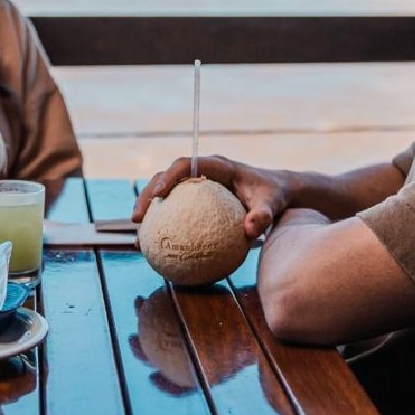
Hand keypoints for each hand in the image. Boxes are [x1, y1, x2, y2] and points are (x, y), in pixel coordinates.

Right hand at [133, 155, 289, 238]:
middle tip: (137, 218)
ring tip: (139, 236)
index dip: (169, 176)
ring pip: (164, 192)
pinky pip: (175, 210)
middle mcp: (203, 172)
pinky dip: (164, 225)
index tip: (159, 194)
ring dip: (148, 210)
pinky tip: (157, 249)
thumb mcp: (272, 204)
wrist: (277, 193)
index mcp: (217, 166)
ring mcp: (197, 185)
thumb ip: (263, 215)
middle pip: (166, 176)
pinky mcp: (196, 200)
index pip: (186, 165)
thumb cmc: (273, 196)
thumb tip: (250, 230)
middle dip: (148, 195)